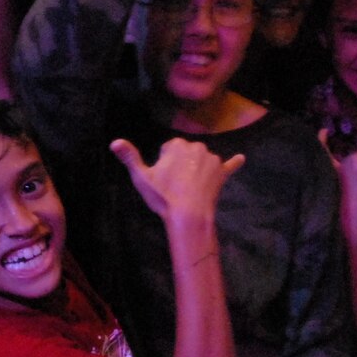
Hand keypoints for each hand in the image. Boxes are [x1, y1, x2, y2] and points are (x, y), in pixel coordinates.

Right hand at [110, 137, 243, 224]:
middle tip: (175, 186)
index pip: (168, 149)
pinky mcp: (222, 172)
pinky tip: (241, 158)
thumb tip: (114, 142)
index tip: (163, 179)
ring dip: (198, 170)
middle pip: (186, 153)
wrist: (189, 214)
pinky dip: (234, 163)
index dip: (164, 164)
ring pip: (202, 161)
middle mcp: (196, 146)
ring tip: (190, 189)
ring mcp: (212, 158)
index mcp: (177, 144)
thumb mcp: (141, 177)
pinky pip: (229, 165)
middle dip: (181, 165)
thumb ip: (129, 157)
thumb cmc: (164, 196)